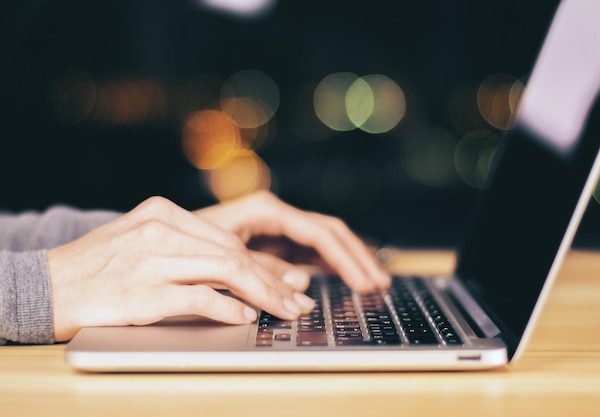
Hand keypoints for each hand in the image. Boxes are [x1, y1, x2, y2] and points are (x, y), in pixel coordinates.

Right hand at [47, 196, 315, 341]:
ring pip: (225, 272)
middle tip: (296, 303)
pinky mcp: (143, 290)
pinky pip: (199, 297)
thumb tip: (240, 277)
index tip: (288, 284)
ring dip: (263, 295)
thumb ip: (189, 252)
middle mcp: (160, 230)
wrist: (44, 285)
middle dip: (273, 282)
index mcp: (163, 212)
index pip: (228, 241)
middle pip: (233, 255)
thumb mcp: (143, 244)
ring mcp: (151, 259)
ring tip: (284, 312)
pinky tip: (245, 318)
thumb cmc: (98, 268)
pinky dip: (227, 309)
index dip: (264, 265)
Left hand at [194, 191, 390, 291]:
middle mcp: (275, 215)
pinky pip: (310, 251)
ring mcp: (275, 228)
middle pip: (330, 232)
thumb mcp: (223, 258)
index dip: (346, 258)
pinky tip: (346, 278)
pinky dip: (329, 265)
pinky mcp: (272, 243)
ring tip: (372, 282)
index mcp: (266, 210)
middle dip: (357, 257)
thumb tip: (300, 284)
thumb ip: (262, 270)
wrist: (162, 244)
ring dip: (349, 260)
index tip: (364, 281)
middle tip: (380, 282)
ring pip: (324, 241)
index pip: (319, 232)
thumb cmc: (185, 244)